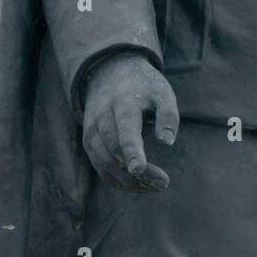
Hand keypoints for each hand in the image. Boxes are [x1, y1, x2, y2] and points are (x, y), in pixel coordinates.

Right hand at [82, 53, 178, 192]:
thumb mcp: (162, 92)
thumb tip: (167, 142)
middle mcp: (103, 117)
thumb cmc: (143, 86)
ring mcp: (92, 130)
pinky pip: (100, 167)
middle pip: (115, 152)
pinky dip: (118, 180)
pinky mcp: (89, 140)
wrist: (110, 71)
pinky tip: (139, 183)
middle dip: (138, 173)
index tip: (140, 168)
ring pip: (105, 164)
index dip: (132, 151)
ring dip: (129, 181)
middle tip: (163, 183)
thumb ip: (168, 115)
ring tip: (155, 185)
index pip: (125, 130)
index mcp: (124, 103)